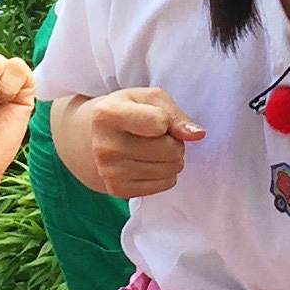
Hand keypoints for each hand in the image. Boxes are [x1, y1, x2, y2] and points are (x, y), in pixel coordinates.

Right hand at [75, 89, 202, 196]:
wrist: (93, 138)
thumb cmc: (127, 111)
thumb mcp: (149, 99)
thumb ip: (175, 114)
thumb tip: (197, 135)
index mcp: (108, 115)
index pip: (160, 122)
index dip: (166, 119)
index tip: (155, 117)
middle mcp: (105, 146)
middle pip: (170, 149)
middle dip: (174, 141)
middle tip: (159, 136)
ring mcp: (110, 172)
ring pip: (171, 169)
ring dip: (172, 158)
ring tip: (154, 148)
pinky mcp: (118, 191)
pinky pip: (166, 184)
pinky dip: (165, 173)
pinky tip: (149, 163)